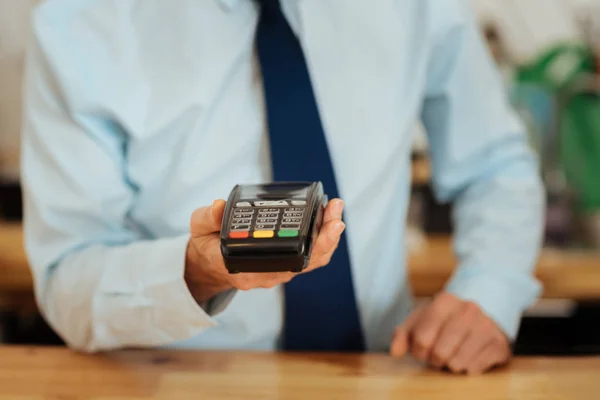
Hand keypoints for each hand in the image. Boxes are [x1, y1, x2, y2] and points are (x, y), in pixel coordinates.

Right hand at [184, 198, 345, 303]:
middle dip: (325, 238)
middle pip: (306, 262)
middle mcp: (265, 273)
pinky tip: (327, 219)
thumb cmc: (206, 246)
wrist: (207, 266)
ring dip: (327, 237)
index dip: (305, 247)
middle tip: (335, 214)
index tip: (318, 226)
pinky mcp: (282, 265)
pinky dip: (320, 239)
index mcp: (243, 266)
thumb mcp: (199, 228)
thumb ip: (208, 217)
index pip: (282, 262)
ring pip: (310, 260)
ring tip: (336, 211)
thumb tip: (219, 206)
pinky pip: (307, 257)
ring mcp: (276, 272)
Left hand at [390, 292, 510, 374]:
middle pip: (440, 353)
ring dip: (451, 365)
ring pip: (458, 363)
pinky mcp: (500, 344)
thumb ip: (402, 335)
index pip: (422, 338)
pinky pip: (475, 369)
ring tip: (452, 354)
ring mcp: (487, 326)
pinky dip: (467, 367)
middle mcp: (468, 310)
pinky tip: (468, 356)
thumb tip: (395, 352)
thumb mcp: (420, 321)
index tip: (421, 350)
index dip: (418, 351)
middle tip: (437, 355)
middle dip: (434, 360)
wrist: (479, 315)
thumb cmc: (443, 321)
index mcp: (445, 301)